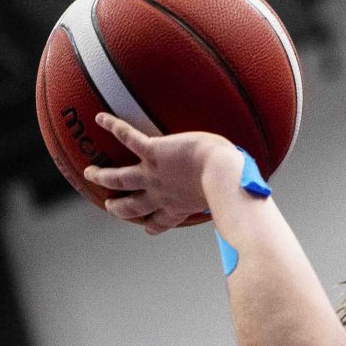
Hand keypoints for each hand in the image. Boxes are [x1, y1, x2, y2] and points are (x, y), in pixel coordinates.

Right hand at [83, 114, 232, 233]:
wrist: (223, 173)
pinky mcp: (153, 153)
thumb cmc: (233, 183)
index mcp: (179, 205)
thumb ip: (234, 200)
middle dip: (118, 209)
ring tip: (88, 173)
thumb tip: (256, 202)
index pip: (161, 221)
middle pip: (132, 207)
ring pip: (118, 179)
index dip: (152, 226)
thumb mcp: (230, 196)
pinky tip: (100, 117)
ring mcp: (153, 174)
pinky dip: (113, 127)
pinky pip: (128, 138)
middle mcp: (161, 193)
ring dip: (102, 177)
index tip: (147, 228)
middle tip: (109, 207)